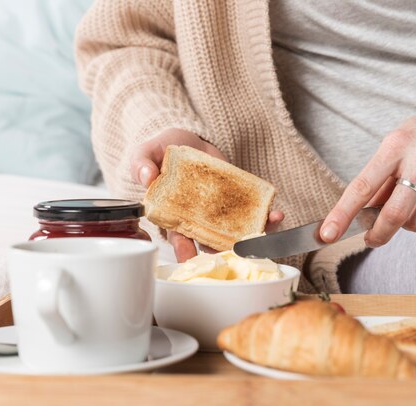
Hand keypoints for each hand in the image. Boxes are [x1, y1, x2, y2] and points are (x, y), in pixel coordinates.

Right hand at [130, 128, 283, 261]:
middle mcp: (198, 220)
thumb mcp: (144, 153)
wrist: (186, 138)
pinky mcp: (236, 200)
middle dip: (230, 250)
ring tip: (269, 228)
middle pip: (213, 243)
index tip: (192, 257)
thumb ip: (140, 164)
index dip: (185, 250)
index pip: (179, 239)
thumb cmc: (159, 152)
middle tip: (244, 252)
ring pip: (237, 232)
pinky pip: (251, 213)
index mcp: (173, 216)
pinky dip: (265, 216)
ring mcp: (219, 213)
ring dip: (255, 236)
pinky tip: (276, 214)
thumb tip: (146, 176)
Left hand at [320, 83, 415, 246]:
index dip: (342, 214)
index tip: (326, 234)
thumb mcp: (399, 143)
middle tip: (371, 239)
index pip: (362, 186)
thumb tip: (362, 213)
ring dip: (407, 224)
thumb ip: (381, 178)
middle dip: (377, 234)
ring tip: (411, 205)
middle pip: (393, 214)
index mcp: (396, 145)